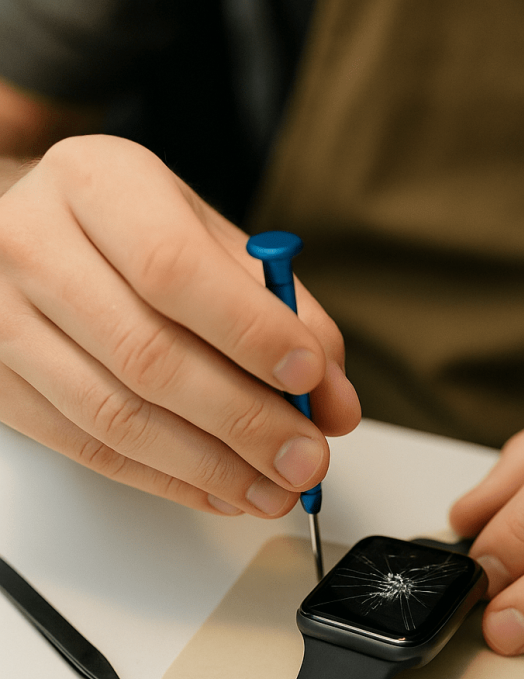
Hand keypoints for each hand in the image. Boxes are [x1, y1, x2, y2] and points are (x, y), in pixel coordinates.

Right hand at [0, 135, 359, 515]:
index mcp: (97, 184)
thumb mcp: (215, 245)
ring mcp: (3, 318)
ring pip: (116, 416)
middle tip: (305, 458)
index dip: (248, 332)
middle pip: (147, 354)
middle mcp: (33, 243)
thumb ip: (285, 314)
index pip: (173, 267)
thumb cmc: (133, 237)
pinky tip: (221, 490)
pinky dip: (168, 480)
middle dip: (243, 420)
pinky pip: (89, 450)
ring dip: (210, 467)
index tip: (309, 378)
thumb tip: (332, 402)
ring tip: (273, 488)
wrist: (35, 237)